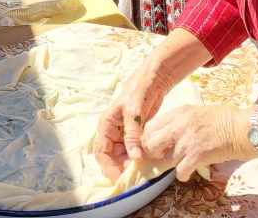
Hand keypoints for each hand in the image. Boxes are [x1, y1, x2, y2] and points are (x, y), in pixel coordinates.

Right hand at [94, 64, 173, 181]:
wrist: (154, 80)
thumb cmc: (139, 91)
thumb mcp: (134, 111)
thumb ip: (132, 134)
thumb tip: (134, 157)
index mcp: (106, 125)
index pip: (102, 151)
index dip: (108, 166)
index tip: (118, 177)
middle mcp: (113, 131)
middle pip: (112, 156)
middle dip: (121, 167)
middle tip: (134, 176)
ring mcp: (125, 134)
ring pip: (124, 155)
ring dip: (131, 163)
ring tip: (142, 171)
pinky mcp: (136, 134)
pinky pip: (135, 150)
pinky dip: (139, 157)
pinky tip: (147, 163)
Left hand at [140, 104, 244, 181]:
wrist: (239, 128)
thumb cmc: (220, 119)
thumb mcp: (194, 111)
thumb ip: (178, 121)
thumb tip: (164, 133)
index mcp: (178, 113)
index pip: (149, 127)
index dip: (148, 139)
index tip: (154, 145)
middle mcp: (179, 126)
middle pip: (151, 144)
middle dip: (154, 153)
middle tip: (163, 155)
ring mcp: (187, 141)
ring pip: (165, 160)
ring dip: (171, 164)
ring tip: (181, 161)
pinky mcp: (196, 156)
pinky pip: (179, 172)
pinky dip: (183, 174)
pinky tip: (189, 170)